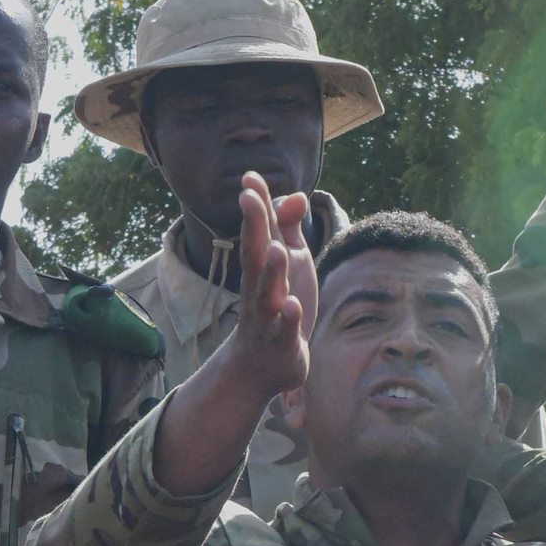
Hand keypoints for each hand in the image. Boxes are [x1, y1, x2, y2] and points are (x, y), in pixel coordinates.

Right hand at [226, 170, 314, 404]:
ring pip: (268, 292)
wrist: (260, 366)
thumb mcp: (286, 265)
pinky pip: (283, 330)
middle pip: (255, 254)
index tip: (249, 178)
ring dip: (272, 272)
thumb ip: (289, 229)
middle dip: (253, 227)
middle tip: (248, 197)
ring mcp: (267, 317)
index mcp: (262, 268)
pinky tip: (293, 306)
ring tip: (278, 250)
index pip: (258, 231)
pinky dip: (288, 319)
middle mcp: (259, 288)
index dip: (256, 206)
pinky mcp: (280, 343)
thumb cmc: (275, 308)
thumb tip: (296, 195)